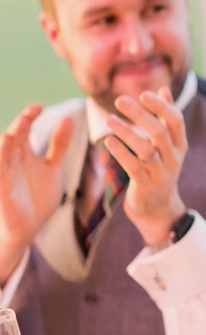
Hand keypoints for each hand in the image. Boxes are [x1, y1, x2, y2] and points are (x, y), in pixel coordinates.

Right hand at [0, 105, 73, 277]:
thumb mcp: (53, 167)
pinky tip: (6, 146)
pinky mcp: (2, 188)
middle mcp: (12, 159)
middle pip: (14, 136)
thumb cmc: (39, 196)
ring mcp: (5, 173)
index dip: (29, 116)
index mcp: (24, 152)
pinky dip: (1, 160)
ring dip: (10, 139)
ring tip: (19, 127)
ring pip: (3, 152)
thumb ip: (59, 144)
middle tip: (31, 112)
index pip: (24, 129)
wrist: (31, 227)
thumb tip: (69, 118)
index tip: (39, 107)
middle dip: (21, 124)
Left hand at [105, 87, 188, 245]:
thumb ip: (165, 117)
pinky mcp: (146, 185)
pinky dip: (121, 152)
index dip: (161, 106)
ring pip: (146, 149)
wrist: (157, 208)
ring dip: (127, 133)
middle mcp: (174, 158)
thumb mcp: (167, 145)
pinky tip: (108, 141)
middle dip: (140, 114)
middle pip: (159, 132)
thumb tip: (163, 89)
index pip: (176, 121)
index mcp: (179, 144)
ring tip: (109, 119)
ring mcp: (161, 173)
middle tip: (119, 100)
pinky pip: (134, 166)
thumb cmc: (159, 169)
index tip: (143, 93)